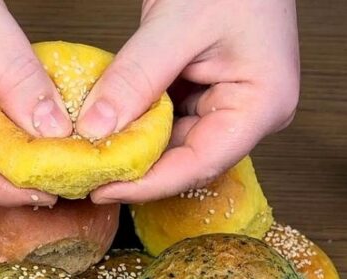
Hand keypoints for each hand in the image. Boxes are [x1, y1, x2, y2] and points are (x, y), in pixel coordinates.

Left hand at [78, 0, 299, 203]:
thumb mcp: (178, 23)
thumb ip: (136, 78)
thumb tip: (94, 129)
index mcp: (262, 105)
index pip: (201, 163)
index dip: (149, 183)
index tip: (102, 188)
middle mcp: (248, 112)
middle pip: (186, 158)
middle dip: (135, 167)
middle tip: (84, 174)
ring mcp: (227, 101)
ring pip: (171, 141)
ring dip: (131, 144)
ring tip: (87, 153)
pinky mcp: (204, 89)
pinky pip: (165, 116)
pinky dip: (134, 119)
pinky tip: (102, 124)